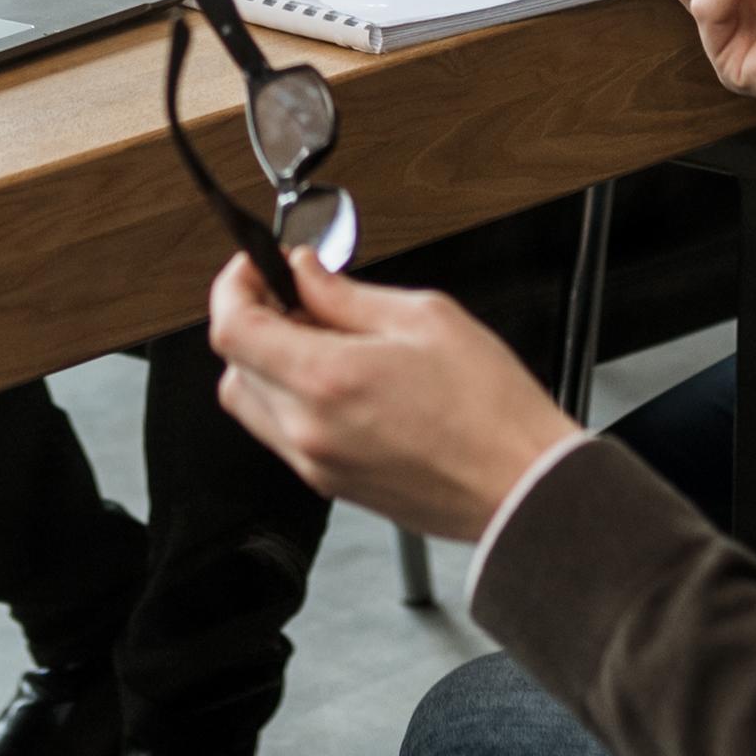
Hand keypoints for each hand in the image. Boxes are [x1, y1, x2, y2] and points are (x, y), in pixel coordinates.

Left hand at [203, 253, 578, 543]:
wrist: (522, 487)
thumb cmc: (490, 409)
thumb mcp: (424, 318)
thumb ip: (347, 294)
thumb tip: (307, 273)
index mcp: (325, 380)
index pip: (232, 329)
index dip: (234, 287)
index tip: (257, 267)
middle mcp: (307, 429)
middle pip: (233, 366)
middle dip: (254, 320)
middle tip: (297, 296)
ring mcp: (315, 464)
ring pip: (252, 403)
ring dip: (268, 363)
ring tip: (323, 339)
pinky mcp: (330, 484)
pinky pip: (282, 434)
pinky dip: (290, 399)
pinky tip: (339, 379)